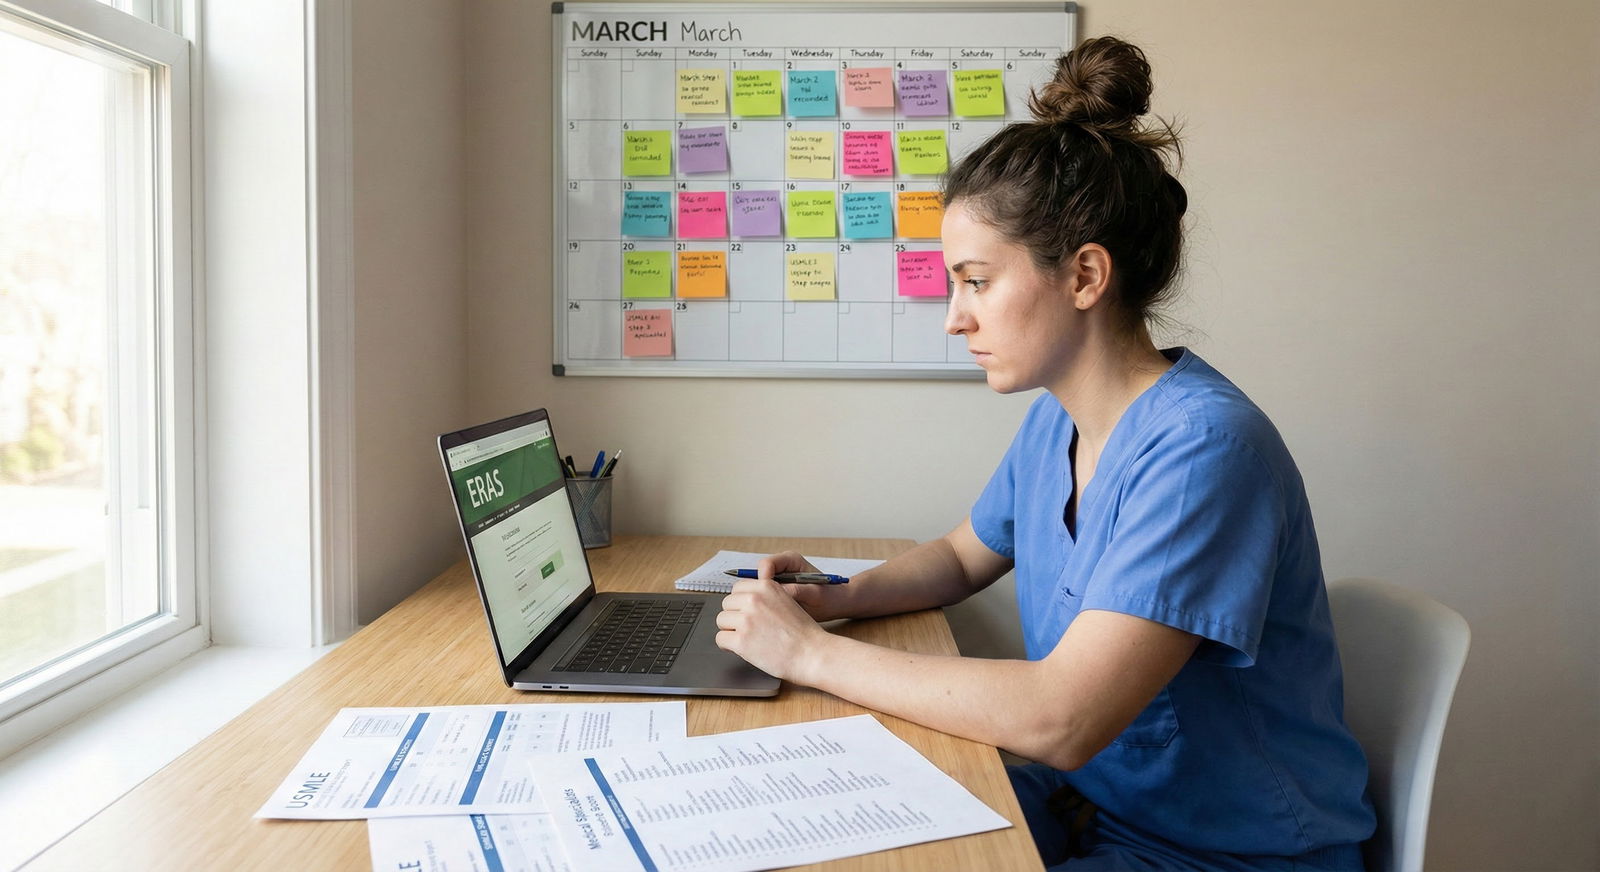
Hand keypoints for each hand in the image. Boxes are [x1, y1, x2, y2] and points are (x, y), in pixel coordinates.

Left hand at [714, 577, 829, 682]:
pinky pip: (720, 639)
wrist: (811, 653)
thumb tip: (742, 601)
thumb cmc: (802, 633)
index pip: (737, 588)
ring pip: (721, 620)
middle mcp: (754, 599)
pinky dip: (728, 645)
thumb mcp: (786, 601)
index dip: (741, 602)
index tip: (747, 613)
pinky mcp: (741, 640)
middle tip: (748, 629)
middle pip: (727, 603)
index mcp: (766, 587)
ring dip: (731, 630)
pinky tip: (742, 649)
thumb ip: (765, 598)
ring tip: (747, 639)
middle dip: (735, 616)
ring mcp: (746, 619)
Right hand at [758, 551, 852, 621]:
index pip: (766, 564)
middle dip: (760, 592)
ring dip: (763, 600)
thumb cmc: (830, 597)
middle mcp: (782, 565)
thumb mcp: (815, 594)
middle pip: (758, 575)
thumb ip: (797, 590)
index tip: (769, 598)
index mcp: (791, 560)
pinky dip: (766, 604)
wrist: (836, 604)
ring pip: (759, 586)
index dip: (763, 580)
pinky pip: (764, 595)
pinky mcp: (777, 588)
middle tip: (769, 609)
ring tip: (774, 613)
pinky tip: (775, 615)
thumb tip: (778, 592)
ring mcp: (778, 577)